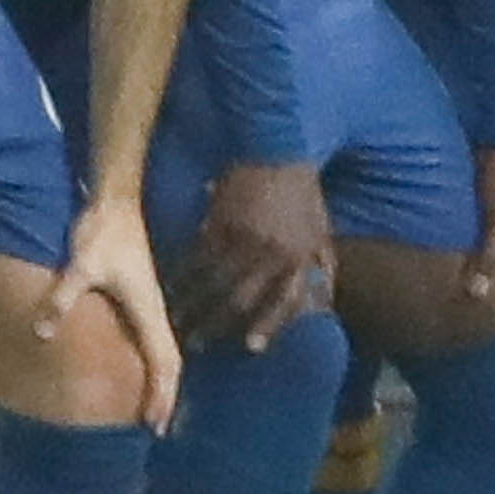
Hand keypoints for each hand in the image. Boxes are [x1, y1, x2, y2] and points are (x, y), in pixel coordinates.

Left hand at [40, 195, 184, 430]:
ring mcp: (147, 304)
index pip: (164, 361)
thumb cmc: (103, 233)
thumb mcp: (81, 265)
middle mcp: (153, 310)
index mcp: (148, 309)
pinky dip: (147, 362)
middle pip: (169, 361)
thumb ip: (63, 298)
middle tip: (155, 428)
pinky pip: (149, 339)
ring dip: (158, 380)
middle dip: (164, 395)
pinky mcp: (137, 297)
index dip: (161, 394)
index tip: (155, 424)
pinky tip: (133, 370)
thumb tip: (43, 333)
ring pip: (161, 351)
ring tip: (148, 408)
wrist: (114, 201)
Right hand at [183, 159, 331, 350]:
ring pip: (216, 282)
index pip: (286, 300)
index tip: (251, 348)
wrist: (275, 146)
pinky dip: (183, 273)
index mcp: (301, 255)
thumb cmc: (301, 188)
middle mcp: (275, 252)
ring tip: (175, 321)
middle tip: (198, 344)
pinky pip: (200, 255)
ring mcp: (247, 238)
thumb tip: (326, 299)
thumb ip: (322, 263)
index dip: (270, 325)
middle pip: (244, 299)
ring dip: (194, 305)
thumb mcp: (321, 226)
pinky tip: (168, 285)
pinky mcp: (222, 222)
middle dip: (218, 325)